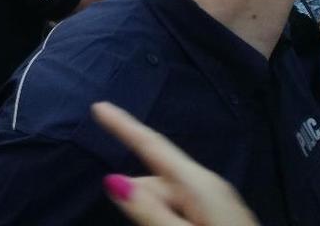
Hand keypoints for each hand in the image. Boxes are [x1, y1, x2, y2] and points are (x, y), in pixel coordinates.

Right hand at [91, 102, 258, 225]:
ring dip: (155, 214)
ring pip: (168, 198)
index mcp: (199, 185)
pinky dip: (169, 219)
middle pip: (157, 179)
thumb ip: (149, 212)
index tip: (99, 106)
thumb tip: (114, 180)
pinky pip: (182, 210)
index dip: (124, 126)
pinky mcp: (220, 218)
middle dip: (140, 197)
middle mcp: (208, 187)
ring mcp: (216, 203)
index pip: (152, 146)